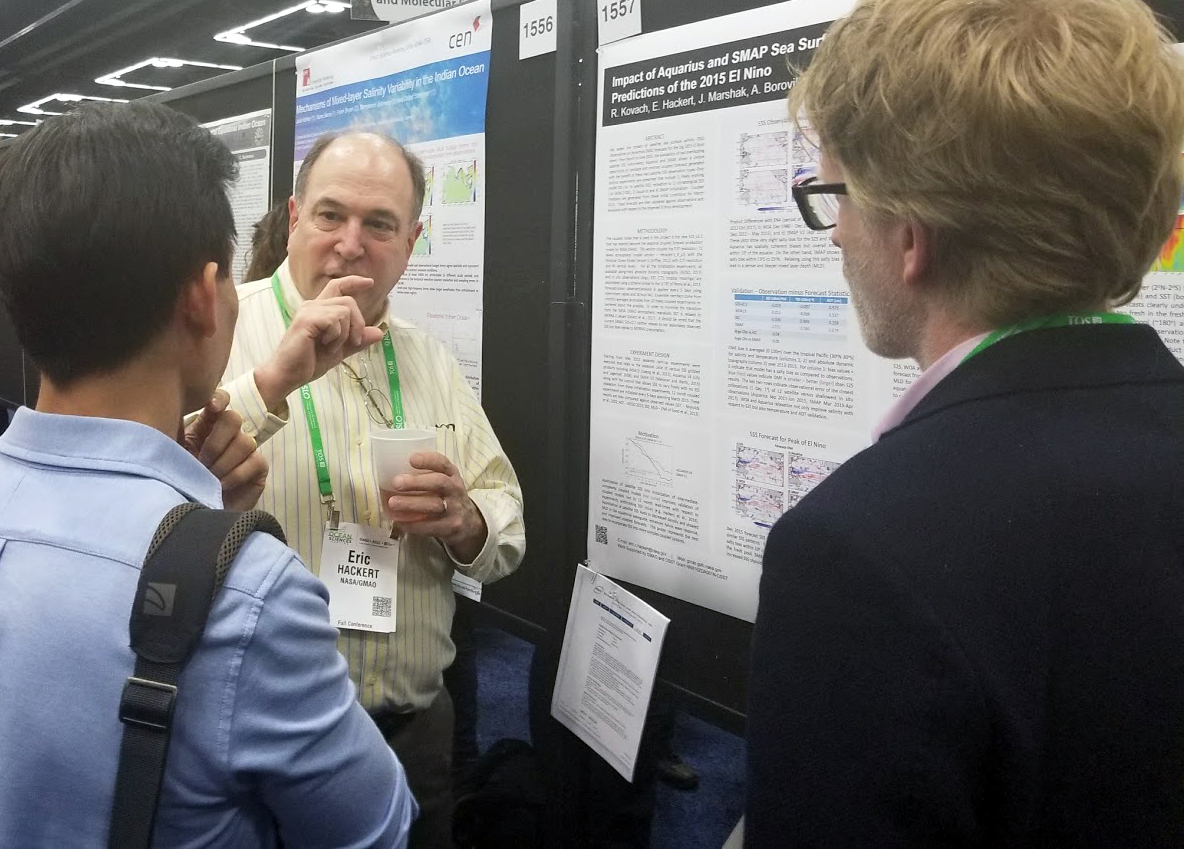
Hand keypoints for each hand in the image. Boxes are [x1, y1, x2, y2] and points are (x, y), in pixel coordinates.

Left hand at [182, 389, 268, 510]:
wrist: (197, 514)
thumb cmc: (182, 484)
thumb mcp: (173, 456)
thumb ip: (174, 434)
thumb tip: (171, 413)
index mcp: (207, 426)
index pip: (220, 401)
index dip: (219, 400)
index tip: (211, 408)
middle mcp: (228, 435)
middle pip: (233, 418)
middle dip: (216, 442)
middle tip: (202, 462)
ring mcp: (246, 450)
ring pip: (244, 442)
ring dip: (223, 463)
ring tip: (210, 478)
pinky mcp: (259, 467)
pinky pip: (254, 461)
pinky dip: (236, 474)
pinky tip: (222, 485)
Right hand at [253, 275, 385, 411]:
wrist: (288, 375)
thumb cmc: (309, 362)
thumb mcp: (340, 351)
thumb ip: (358, 341)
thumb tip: (380, 332)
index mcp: (320, 309)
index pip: (337, 286)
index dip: (354, 282)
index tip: (369, 282)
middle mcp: (313, 305)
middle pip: (348, 301)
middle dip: (358, 324)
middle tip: (353, 343)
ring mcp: (309, 311)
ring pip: (344, 311)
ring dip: (344, 334)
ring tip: (331, 347)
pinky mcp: (306, 320)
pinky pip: (335, 320)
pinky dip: (336, 337)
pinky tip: (324, 345)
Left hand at [382, 452, 487, 561]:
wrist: (468, 523)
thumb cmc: (446, 496)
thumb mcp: (443, 481)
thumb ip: (425, 475)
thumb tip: (387, 472)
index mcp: (452, 474)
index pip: (443, 463)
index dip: (428, 460)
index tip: (411, 459)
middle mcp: (455, 490)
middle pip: (439, 483)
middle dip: (417, 482)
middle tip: (396, 482)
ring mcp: (454, 509)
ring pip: (434, 505)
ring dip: (411, 503)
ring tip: (392, 503)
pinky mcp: (450, 528)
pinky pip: (430, 526)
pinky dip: (413, 524)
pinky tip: (399, 521)